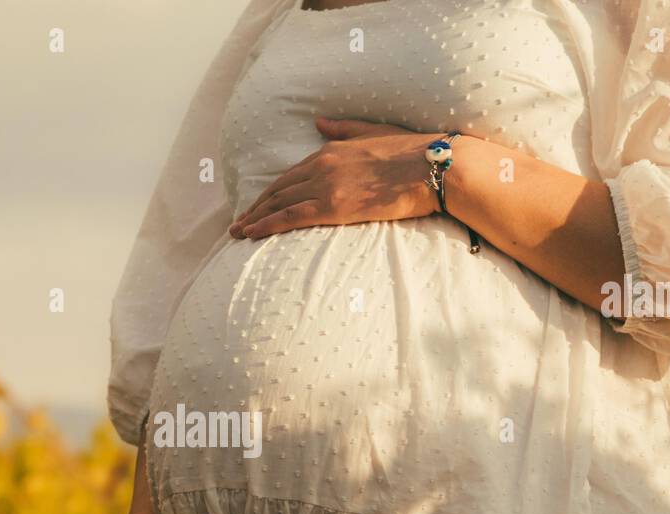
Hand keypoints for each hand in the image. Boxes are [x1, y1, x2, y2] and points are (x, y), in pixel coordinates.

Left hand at [229, 117, 441, 240]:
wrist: (430, 167)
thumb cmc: (411, 152)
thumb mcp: (373, 133)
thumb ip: (343, 129)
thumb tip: (319, 123)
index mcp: (330, 150)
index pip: (291, 175)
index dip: (271, 191)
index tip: (258, 203)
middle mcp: (321, 166)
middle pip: (278, 190)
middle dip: (256, 207)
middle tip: (239, 222)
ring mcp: (325, 186)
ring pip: (278, 204)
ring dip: (255, 219)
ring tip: (239, 233)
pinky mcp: (332, 207)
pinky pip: (290, 217)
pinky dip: (266, 225)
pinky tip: (252, 235)